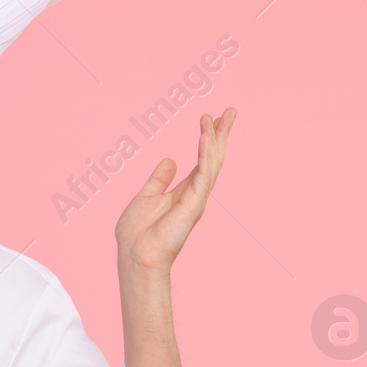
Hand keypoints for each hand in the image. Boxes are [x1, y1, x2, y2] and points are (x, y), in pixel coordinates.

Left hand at [115, 107, 236, 270]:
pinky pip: (203, 174)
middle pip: (213, 157)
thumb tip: (170, 160)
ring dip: (215, 138)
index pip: (202, 160)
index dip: (208, 138)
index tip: (212, 117)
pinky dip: (205, 154)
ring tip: (220, 116)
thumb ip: (159, 179)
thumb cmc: (138, 233)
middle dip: (221, 134)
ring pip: (212, 162)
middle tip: (231, 111)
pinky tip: (206, 136)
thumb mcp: (146, 197)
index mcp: (184, 191)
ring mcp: (197, 198)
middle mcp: (195, 193)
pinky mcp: (194, 203)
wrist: (136, 255)